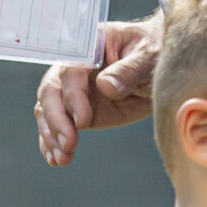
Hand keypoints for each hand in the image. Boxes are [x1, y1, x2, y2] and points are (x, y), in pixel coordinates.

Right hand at [35, 16, 162, 166]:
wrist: (158, 65)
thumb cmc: (153, 51)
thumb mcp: (148, 57)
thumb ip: (128, 70)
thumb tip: (106, 85)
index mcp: (87, 47)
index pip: (70, 70)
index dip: (73, 96)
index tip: (82, 121)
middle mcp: (73, 67)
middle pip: (52, 92)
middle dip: (56, 120)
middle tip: (69, 143)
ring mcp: (73, 90)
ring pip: (48, 111)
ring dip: (52, 136)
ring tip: (62, 158)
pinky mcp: (77, 110)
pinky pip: (58, 125)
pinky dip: (53, 143)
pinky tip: (56, 159)